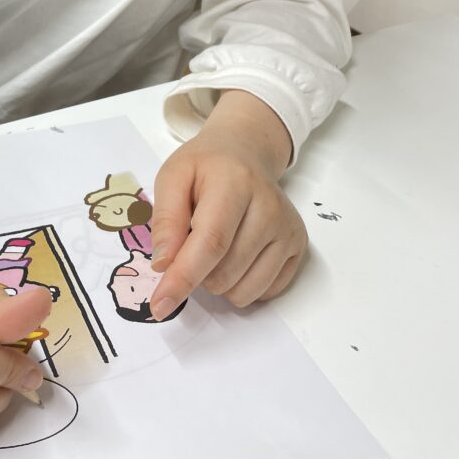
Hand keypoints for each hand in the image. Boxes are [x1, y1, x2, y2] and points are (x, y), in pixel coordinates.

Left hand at [149, 90, 306, 316]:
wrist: (246, 152)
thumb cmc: (205, 167)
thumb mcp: (173, 177)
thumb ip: (166, 220)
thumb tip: (164, 266)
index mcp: (235, 183)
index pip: (210, 243)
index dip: (183, 278)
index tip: (159, 305)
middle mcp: (270, 208)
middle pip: (224, 273)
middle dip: (196, 273)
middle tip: (191, 241)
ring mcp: (288, 230)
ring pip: (243, 291)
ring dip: (217, 281)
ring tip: (215, 245)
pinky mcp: (298, 247)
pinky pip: (263, 293)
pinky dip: (240, 284)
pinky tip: (237, 252)